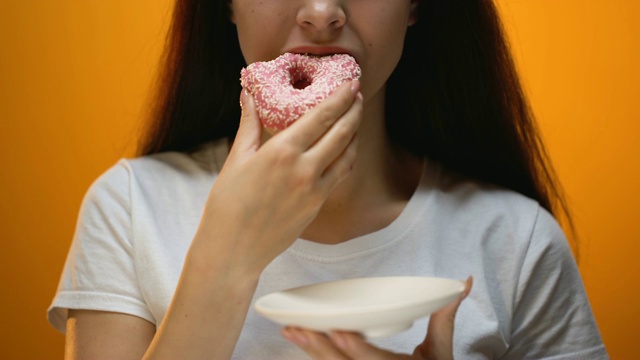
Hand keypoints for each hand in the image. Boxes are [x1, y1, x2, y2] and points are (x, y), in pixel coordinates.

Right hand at [195, 80, 362, 273]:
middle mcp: (304, 168)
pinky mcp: (317, 205)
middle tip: (359, 94)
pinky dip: (348, 156)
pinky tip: (346, 148)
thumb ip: (249, 123)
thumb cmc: (228, 204)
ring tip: (355, 117)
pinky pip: (340, 174)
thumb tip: (248, 94)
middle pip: (341, 132)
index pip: (321, 116)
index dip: (341, 97)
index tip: (352, 83)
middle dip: (354, 109)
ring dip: (355, 132)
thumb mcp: (237, 158)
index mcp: (282, 151)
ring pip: (347, 154)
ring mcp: (314, 189)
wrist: (234, 248)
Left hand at [282, 277, 472, 359]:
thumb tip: (461, 283)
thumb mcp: (442, 351)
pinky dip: (314, 356)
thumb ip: (445, 316)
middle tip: (299, 328)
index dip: (356, 349)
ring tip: (291, 330)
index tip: (339, 332)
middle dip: (320, 349)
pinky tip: (298, 339)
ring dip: (310, 352)